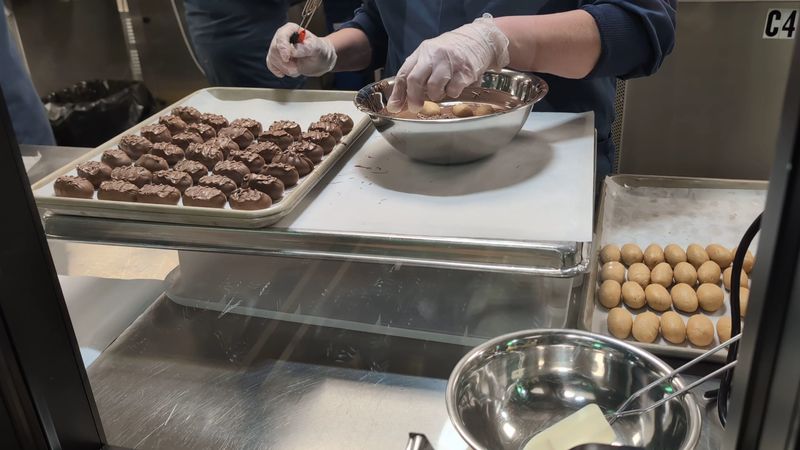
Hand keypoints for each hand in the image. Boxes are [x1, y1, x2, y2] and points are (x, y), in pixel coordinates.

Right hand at [267, 23, 337, 77]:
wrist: (319, 61)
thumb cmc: (319, 51)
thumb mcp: (317, 48)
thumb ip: (306, 48)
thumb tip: (293, 51)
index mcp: (292, 29)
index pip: (281, 35)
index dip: (282, 47)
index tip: (287, 58)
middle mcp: (282, 36)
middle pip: (274, 48)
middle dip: (285, 62)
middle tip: (296, 69)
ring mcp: (278, 47)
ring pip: (272, 58)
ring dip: (284, 68)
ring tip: (296, 70)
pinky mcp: (276, 58)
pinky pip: (271, 64)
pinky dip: (278, 71)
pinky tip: (285, 73)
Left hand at [387, 14, 509, 112]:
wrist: (479, 39)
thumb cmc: (452, 50)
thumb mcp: (431, 55)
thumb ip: (417, 73)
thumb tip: (402, 100)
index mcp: (423, 52)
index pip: (404, 73)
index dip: (398, 93)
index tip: (395, 107)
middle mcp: (434, 55)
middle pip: (415, 80)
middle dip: (413, 98)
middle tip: (416, 107)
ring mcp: (450, 63)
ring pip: (434, 88)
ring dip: (436, 95)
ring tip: (441, 91)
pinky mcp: (465, 71)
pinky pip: (453, 90)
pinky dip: (452, 93)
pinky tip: (455, 86)